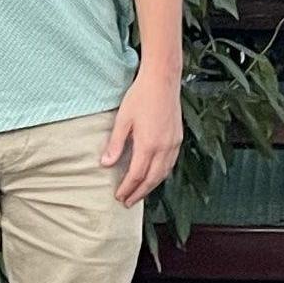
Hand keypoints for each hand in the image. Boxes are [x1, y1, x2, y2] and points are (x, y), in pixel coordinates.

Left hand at [102, 69, 183, 205]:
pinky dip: (161, 175)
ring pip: (163, 174)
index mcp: (148, 145)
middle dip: (139, 193)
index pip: (136, 175)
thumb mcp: (123, 119)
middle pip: (151, 179)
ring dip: (151, 186)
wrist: (162, 80)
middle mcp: (164, 148)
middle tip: (127, 202)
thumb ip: (115, 144)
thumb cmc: (140, 96)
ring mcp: (173, 144)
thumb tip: (105, 164)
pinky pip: (170, 164)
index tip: (119, 196)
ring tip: (139, 193)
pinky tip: (154, 176)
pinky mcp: (178, 139)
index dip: (127, 188)